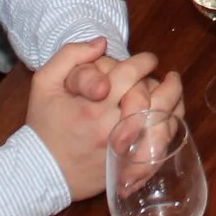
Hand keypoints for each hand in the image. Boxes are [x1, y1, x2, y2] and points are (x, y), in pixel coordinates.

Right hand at [28, 38, 161, 200]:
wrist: (40, 171)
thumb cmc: (43, 126)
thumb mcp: (44, 84)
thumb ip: (70, 56)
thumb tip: (101, 43)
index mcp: (93, 106)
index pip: (131, 74)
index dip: (144, 61)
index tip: (148, 59)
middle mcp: (112, 128)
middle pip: (153, 98)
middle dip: (165, 82)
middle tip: (166, 76)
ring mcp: (123, 150)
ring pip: (163, 122)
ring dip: (174, 103)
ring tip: (174, 91)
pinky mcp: (129, 167)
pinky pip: (160, 146)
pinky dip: (170, 129)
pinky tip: (171, 116)